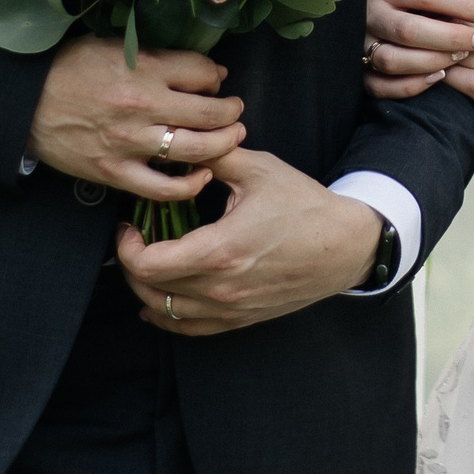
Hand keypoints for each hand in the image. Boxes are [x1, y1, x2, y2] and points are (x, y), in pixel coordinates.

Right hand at [28, 35, 241, 201]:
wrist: (22, 101)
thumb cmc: (67, 69)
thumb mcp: (112, 47)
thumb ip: (156, 57)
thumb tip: (204, 71)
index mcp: (142, 68)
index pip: (202, 73)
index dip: (216, 78)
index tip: (217, 82)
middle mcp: (141, 106)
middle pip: (209, 114)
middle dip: (231, 113)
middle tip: (235, 112)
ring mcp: (129, 143)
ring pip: (195, 150)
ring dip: (223, 144)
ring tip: (231, 138)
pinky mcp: (114, 172)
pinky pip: (163, 188)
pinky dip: (189, 186)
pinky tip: (202, 176)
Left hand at [118, 150, 382, 333]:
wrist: (346, 246)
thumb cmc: (305, 206)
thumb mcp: (259, 169)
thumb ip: (213, 156)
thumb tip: (179, 145)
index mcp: (219, 250)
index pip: (147, 264)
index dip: (127, 246)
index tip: (130, 226)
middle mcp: (221, 287)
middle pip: (150, 290)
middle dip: (131, 264)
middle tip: (135, 239)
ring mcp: (231, 308)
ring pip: (166, 313)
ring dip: (146, 290)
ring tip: (145, 264)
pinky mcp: (241, 318)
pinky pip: (190, 329)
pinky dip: (168, 317)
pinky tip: (159, 301)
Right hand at [361, 0, 473, 98]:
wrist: (354, 3)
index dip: (463, 6)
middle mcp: (368, 15)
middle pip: (410, 30)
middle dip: (452, 38)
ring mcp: (359, 44)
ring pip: (394, 60)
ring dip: (433, 62)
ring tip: (461, 57)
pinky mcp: (357, 70)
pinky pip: (381, 86)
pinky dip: (411, 86)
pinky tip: (438, 78)